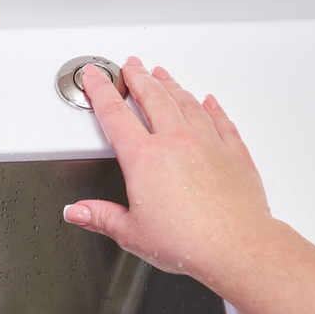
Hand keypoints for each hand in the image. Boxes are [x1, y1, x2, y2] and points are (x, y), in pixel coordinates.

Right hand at [63, 57, 272, 286]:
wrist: (236, 247)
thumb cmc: (188, 242)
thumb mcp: (130, 233)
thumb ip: (100, 217)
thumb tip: (78, 212)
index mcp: (144, 159)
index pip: (115, 115)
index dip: (100, 91)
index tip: (94, 77)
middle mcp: (176, 142)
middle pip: (153, 97)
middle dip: (138, 78)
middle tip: (130, 66)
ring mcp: (207, 143)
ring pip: (186, 102)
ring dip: (171, 85)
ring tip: (162, 75)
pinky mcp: (233, 152)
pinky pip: (221, 120)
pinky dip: (212, 107)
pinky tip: (208, 101)